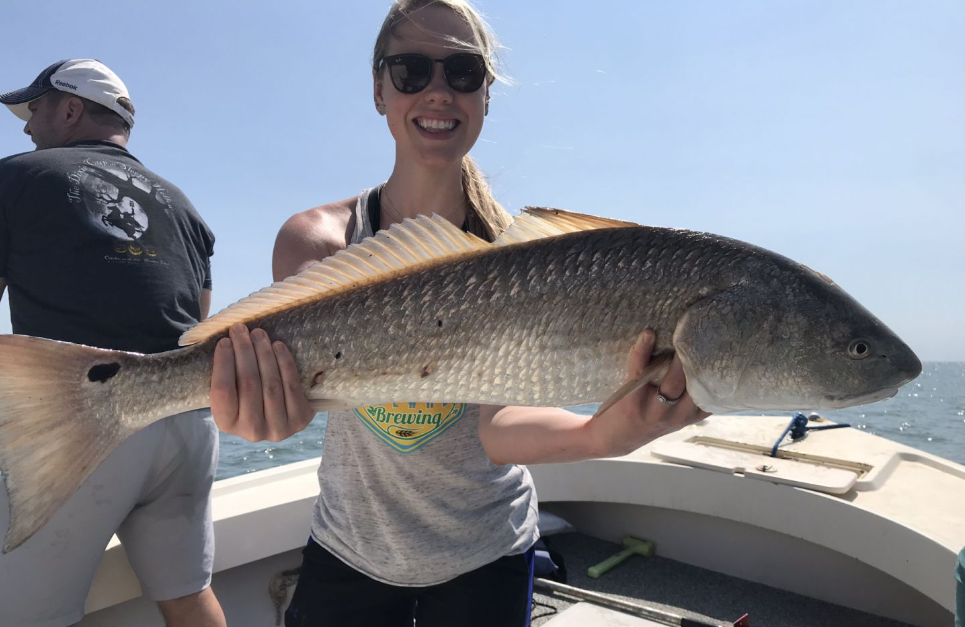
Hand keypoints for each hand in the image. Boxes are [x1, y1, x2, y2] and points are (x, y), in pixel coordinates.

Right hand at [210, 323, 315, 441]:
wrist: (280, 415)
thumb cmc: (248, 396)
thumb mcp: (232, 392)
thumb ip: (227, 374)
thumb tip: (227, 340)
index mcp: (227, 424)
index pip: (223, 392)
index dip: (224, 364)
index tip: (224, 341)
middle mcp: (252, 431)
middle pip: (248, 384)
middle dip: (244, 351)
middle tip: (241, 329)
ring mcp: (278, 428)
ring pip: (271, 383)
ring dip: (264, 353)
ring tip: (259, 334)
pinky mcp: (300, 420)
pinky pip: (292, 385)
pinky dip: (285, 362)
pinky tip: (278, 346)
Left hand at [589, 329, 709, 456]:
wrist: (613, 438)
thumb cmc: (649, 420)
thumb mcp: (677, 416)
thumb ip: (693, 397)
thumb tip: (709, 360)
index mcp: (691, 415)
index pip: (712, 393)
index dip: (718, 371)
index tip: (723, 349)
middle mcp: (676, 414)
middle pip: (695, 384)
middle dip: (700, 360)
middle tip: (703, 335)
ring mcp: (654, 408)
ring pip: (673, 379)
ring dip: (677, 356)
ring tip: (682, 335)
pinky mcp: (632, 399)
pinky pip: (639, 369)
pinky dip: (643, 349)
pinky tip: (648, 333)